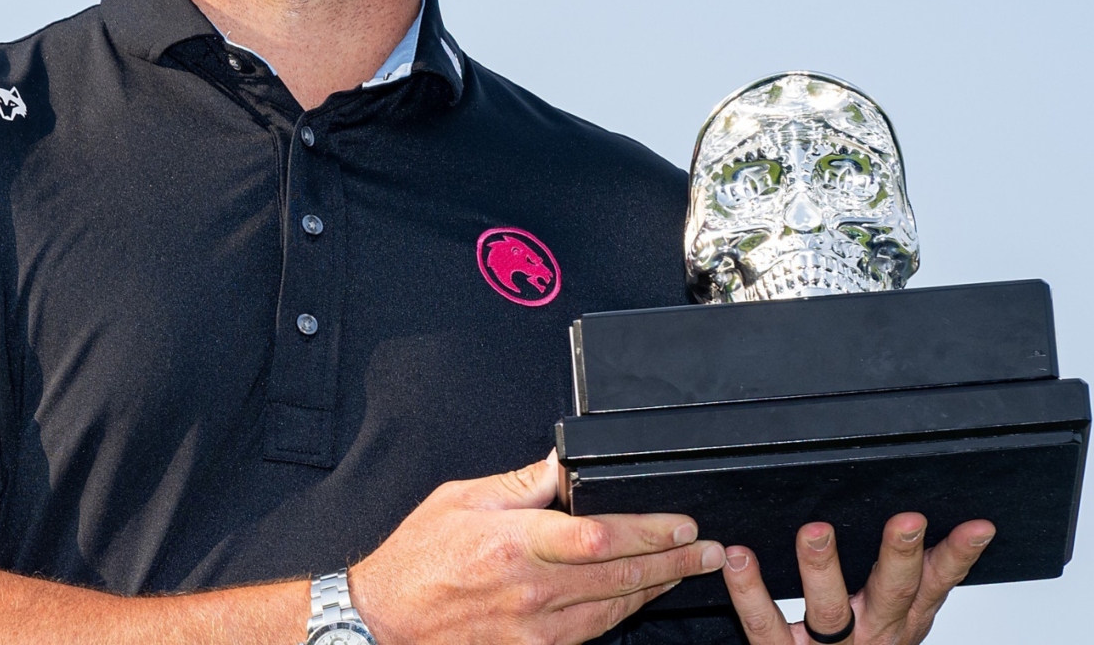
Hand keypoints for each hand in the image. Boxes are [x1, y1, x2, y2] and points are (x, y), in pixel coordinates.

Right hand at [348, 454, 726, 644]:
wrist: (382, 619)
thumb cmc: (416, 557)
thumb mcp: (462, 499)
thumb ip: (521, 484)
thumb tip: (562, 464)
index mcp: (516, 545)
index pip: (601, 537)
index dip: (650, 532)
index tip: (683, 524)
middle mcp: (532, 591)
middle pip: (620, 576)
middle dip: (674, 562)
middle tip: (711, 551)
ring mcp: (534, 629)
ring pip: (614, 608)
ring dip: (657, 589)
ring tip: (689, 571)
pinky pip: (591, 633)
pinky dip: (621, 613)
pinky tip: (640, 598)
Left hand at [719, 514, 994, 644]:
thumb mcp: (892, 622)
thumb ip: (897, 580)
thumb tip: (912, 520)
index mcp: (898, 622)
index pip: (936, 585)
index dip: (957, 557)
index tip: (977, 527)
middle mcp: (872, 635)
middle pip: (891, 595)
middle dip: (900, 557)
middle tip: (906, 520)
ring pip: (830, 610)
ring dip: (822, 568)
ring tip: (816, 529)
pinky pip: (764, 625)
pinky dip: (749, 590)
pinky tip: (739, 558)